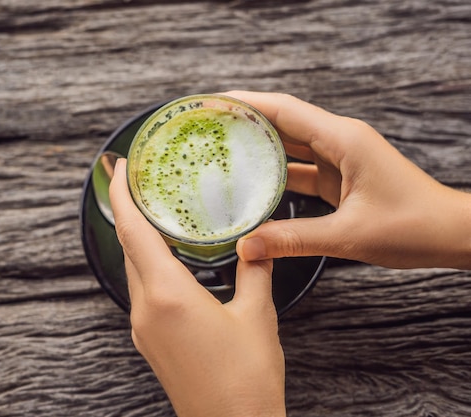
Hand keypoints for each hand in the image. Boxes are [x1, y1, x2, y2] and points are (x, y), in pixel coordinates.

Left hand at [110, 159, 285, 416]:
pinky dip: (148, 266)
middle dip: (130, 211)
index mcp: (168, 295)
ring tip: (156, 215)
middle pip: (129, 248)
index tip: (118, 167)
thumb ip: (255, 271)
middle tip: (141, 182)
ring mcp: (143, 328)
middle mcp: (146, 309)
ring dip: (139, 240)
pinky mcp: (149, 342)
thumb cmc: (246, 379)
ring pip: (134, 270)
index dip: (123, 196)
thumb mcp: (257, 315)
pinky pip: (142, 292)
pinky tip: (168, 261)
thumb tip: (258, 244)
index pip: (134, 232)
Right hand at [223, 91, 470, 269]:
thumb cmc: (414, 227)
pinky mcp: (342, 177)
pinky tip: (254, 184)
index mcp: (344, 140)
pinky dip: (277, 174)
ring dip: (260, 148)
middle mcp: (340, 142)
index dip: (247, 103)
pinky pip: (301, 169)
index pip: (285, 110)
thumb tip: (247, 247)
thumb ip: (293, 239)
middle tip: (209, 126)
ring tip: (223, 151)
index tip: (214, 101)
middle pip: (284, 122)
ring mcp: (341, 159)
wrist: (452, 235)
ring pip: (291, 146)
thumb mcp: (348, 235)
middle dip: (247, 121)